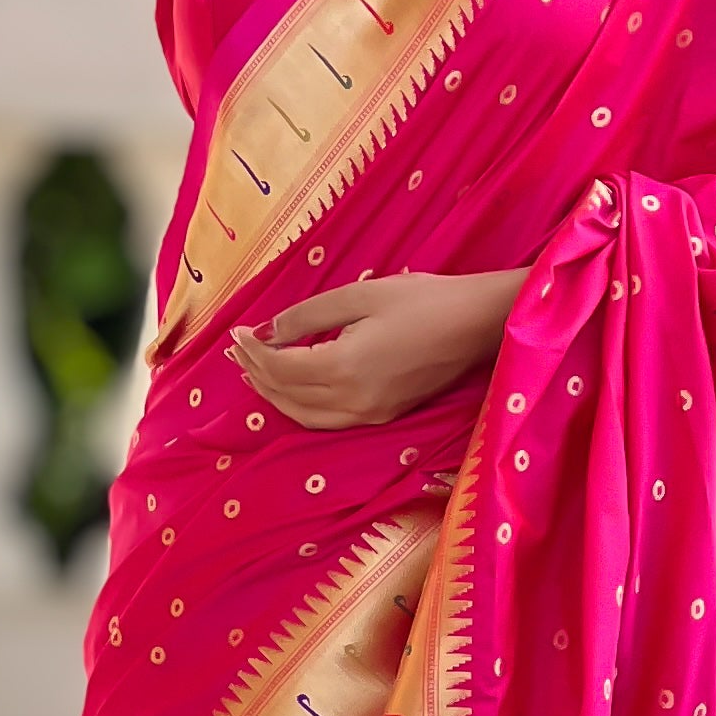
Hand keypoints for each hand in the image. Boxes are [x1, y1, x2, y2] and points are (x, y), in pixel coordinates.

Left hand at [229, 269, 526, 431]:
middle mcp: (354, 401)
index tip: (237, 331)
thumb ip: (307, 315)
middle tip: (237, 350)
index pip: (281, 368)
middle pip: (287, 395)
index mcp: (345, 368)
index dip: (252, 351)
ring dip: (274, 394)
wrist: (479, 324)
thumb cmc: (424, 300)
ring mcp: (370, 414)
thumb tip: (267, 331)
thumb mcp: (360, 295)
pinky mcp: (384, 415)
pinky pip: (328, 419)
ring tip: (254, 371)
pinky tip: (293, 386)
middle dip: (256, 373)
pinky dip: (301, 405)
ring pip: (304, 415)